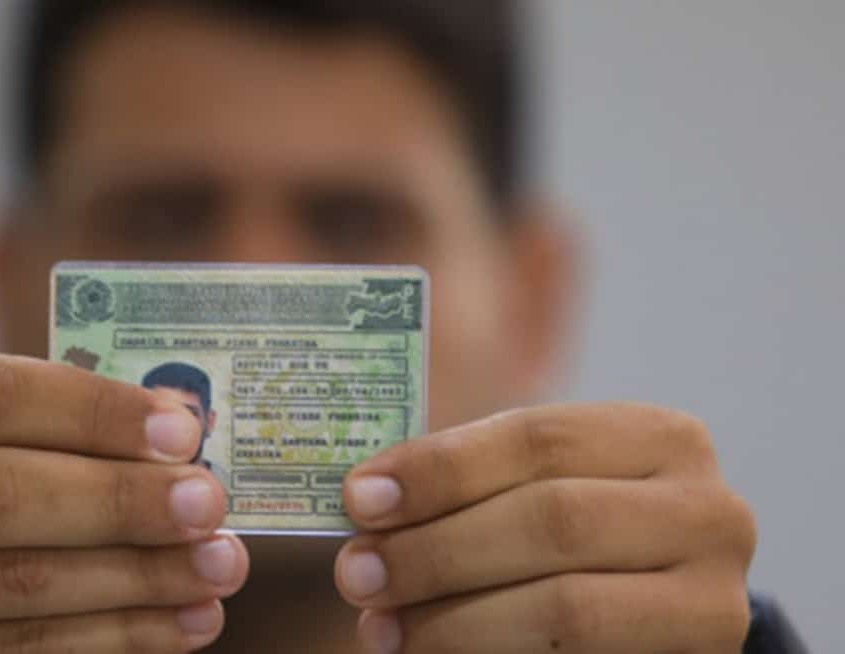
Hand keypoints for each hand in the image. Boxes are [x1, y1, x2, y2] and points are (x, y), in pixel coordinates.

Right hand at [0, 354, 247, 652]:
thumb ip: (38, 424)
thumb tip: (176, 427)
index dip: (93, 411)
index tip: (184, 428)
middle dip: (121, 500)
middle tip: (211, 502)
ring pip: (14, 587)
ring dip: (136, 580)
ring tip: (218, 567)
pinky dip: (109, 639)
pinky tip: (176, 622)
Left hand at [334, 403, 755, 652]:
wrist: (654, 613)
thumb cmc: (575, 535)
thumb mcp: (538, 485)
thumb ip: (471, 482)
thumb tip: (366, 499)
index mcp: (661, 439)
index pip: (536, 439)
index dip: (439, 469)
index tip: (359, 498)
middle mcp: (708, 512)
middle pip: (551, 520)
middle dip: (437, 551)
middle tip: (356, 575)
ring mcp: (714, 601)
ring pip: (567, 609)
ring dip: (453, 622)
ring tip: (378, 629)